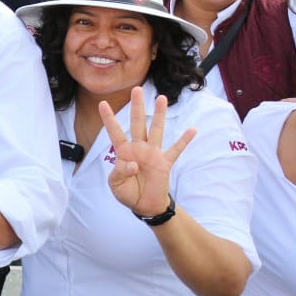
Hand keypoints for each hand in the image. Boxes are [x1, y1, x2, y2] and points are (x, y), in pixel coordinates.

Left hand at [101, 87, 195, 216]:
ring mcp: (153, 154)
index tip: (103, 103)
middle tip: (137, 89)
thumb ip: (120, 172)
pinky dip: (184, 141)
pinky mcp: (165, 163)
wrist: (144, 206)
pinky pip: (176, 150)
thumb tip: (132, 163)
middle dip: (137, 107)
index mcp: (123, 152)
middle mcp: (138, 148)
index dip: (109, 119)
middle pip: (137, 123)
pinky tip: (192, 129)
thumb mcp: (115, 185)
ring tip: (161, 98)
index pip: (114, 132)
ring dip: (160, 115)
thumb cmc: (127, 192)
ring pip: (156, 130)